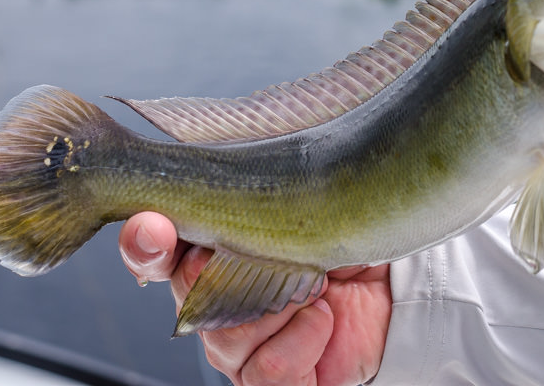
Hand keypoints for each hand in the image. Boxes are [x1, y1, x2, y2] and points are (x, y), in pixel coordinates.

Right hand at [119, 212, 391, 385]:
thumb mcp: (310, 205)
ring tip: (314, 282)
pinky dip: (303, 337)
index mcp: (214, 256)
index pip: (157, 252)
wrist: (397, 289)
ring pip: (224, 334)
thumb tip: (236, 178)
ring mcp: (244, 349)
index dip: (146, 242)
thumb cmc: (347, 242)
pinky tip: (323, 317)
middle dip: (222, 267)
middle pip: (187, 292)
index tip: (153, 225)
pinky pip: (268, 368)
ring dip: (275, 301)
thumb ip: (265, 194)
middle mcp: (218, 305)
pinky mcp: (277, 380)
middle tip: (262, 251)